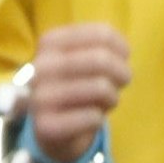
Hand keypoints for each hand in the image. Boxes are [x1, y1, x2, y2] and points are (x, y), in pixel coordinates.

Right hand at [30, 25, 132, 162]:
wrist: (52, 128)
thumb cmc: (76, 85)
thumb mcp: (85, 59)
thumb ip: (103, 47)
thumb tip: (122, 51)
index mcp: (50, 42)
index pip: (102, 34)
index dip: (122, 48)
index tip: (124, 58)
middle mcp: (40, 66)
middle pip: (102, 60)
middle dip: (122, 73)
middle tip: (123, 82)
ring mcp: (39, 97)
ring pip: (100, 88)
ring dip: (113, 97)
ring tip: (107, 101)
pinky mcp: (46, 126)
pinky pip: (93, 117)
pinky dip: (100, 119)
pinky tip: (91, 119)